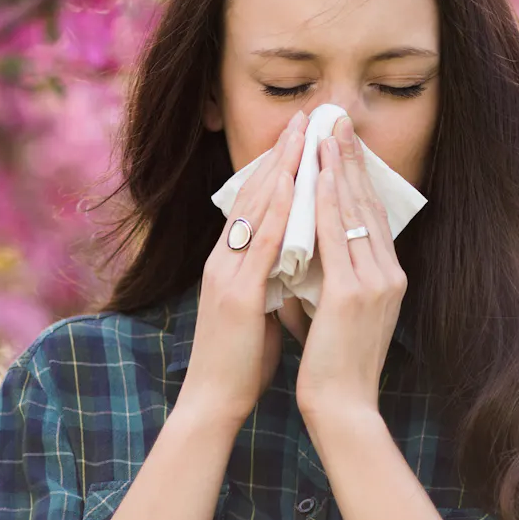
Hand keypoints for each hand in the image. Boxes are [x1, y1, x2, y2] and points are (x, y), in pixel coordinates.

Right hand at [178, 109, 308, 432]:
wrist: (214, 402)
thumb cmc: (240, 359)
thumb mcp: (258, 306)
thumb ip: (270, 277)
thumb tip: (295, 257)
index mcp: (229, 261)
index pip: (254, 202)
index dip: (276, 167)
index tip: (299, 136)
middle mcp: (223, 258)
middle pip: (252, 193)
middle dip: (280, 154)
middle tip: (304, 117)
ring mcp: (226, 273)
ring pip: (255, 209)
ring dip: (281, 168)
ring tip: (302, 134)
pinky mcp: (236, 294)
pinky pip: (261, 243)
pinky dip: (278, 210)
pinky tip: (293, 186)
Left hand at [295, 115, 406, 418]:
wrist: (343, 406)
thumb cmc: (334, 364)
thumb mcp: (338, 311)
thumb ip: (331, 278)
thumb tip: (309, 252)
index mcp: (388, 277)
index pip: (370, 214)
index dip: (356, 175)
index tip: (341, 142)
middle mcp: (389, 273)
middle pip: (367, 203)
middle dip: (350, 158)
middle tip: (336, 119)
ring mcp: (376, 282)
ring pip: (353, 212)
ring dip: (337, 168)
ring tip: (326, 132)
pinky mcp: (355, 293)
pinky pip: (338, 236)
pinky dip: (326, 201)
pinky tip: (317, 175)